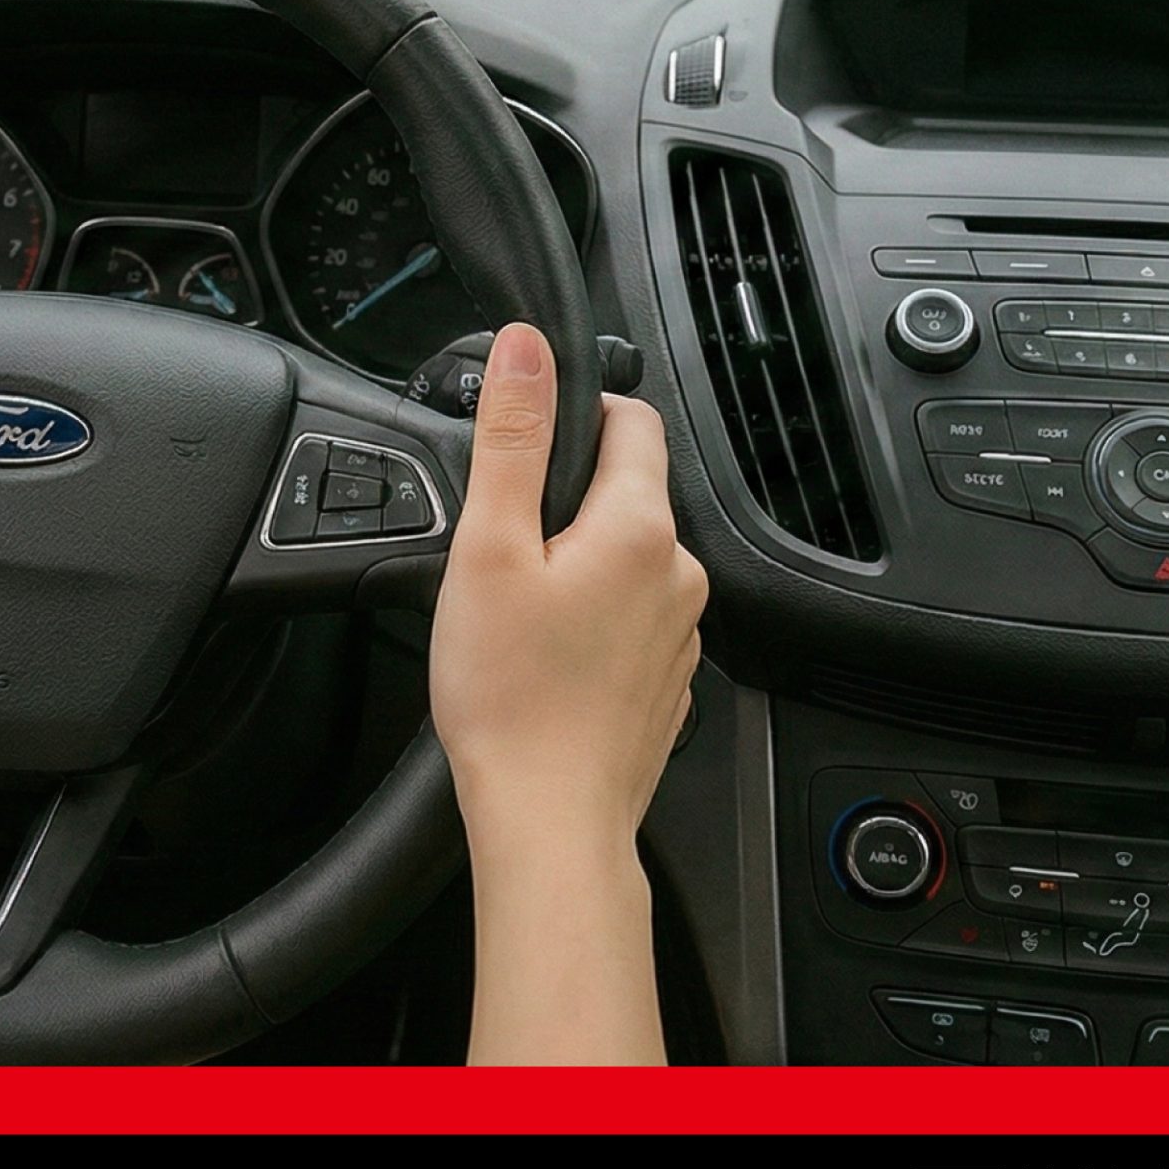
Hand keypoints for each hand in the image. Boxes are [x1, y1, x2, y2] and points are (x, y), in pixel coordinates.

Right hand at [430, 323, 708, 857]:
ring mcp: (680, 632)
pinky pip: (633, 619)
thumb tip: (528, 348)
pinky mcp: (667, 680)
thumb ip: (512, 438)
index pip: (633, 418)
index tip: (526, 444)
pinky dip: (593, 619)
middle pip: (630, 489)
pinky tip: (545, 655)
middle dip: (569, 497)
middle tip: (501, 541)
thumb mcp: (489, 547)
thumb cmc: (511, 697)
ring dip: (581, 561)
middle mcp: (679, 573)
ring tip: (516, 606)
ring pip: (631, 558)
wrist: (549, 821)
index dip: (578, 412)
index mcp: (640, 527)